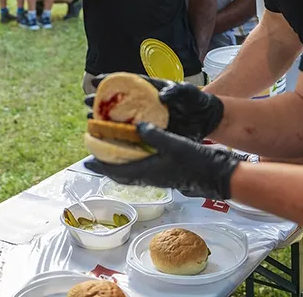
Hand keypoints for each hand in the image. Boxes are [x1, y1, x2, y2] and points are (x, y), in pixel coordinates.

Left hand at [85, 123, 239, 199]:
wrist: (217, 174)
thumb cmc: (197, 161)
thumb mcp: (175, 144)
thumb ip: (155, 136)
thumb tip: (138, 126)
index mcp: (149, 172)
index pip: (118, 172)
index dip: (101, 167)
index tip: (85, 163)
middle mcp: (150, 176)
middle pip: (120, 173)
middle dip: (105, 165)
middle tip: (92, 153)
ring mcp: (157, 175)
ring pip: (130, 171)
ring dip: (117, 162)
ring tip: (107, 150)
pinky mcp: (164, 172)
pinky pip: (140, 167)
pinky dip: (130, 159)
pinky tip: (131, 149)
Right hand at [88, 75, 223, 140]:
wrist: (209, 121)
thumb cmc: (198, 101)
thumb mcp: (189, 92)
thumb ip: (176, 90)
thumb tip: (161, 96)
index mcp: (151, 89)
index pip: (127, 82)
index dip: (110, 80)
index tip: (95, 81)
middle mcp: (145, 104)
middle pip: (119, 101)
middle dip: (101, 101)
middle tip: (86, 104)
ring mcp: (147, 119)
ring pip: (122, 119)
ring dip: (106, 120)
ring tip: (92, 122)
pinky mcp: (152, 134)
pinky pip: (133, 136)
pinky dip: (120, 138)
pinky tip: (109, 142)